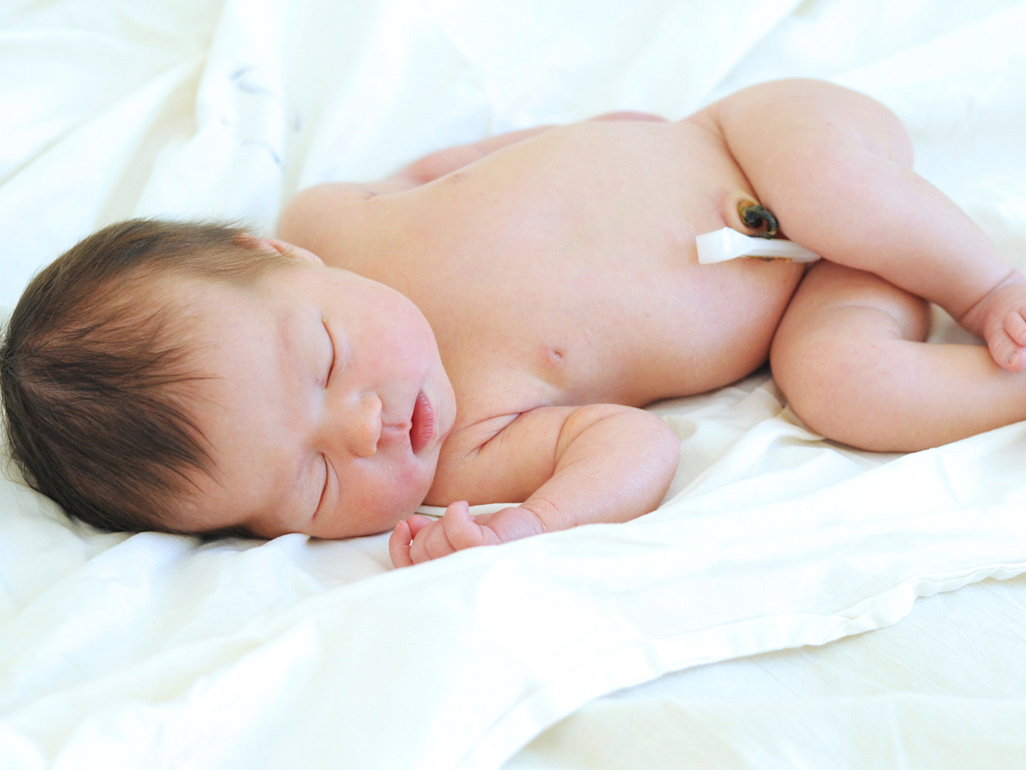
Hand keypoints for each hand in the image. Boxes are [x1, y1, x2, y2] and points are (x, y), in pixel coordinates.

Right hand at [388, 501, 543, 567]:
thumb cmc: (495, 537)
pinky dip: (456, 512)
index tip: (404, 527)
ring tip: (466, 522)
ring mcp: (472, 566)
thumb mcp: (457, 538)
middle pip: (420, 552)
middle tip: (451, 526)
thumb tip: (407, 526)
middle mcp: (460, 582)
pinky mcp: (485, 550)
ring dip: (446, 522)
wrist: (533, 529)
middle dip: (429, 531)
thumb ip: (430, 537)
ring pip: (435, 539)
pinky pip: (454, 526)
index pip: (408, 574)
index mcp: (449, 582)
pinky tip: (464, 508)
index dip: (400, 549)